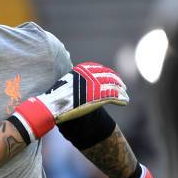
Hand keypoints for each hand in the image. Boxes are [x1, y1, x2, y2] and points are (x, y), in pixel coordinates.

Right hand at [12, 62, 128, 141]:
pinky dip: (121, 98)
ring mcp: (93, 85)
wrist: (52, 107)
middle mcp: (88, 75)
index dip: (108, 74)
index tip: (114, 78)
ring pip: (113, 86)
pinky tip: (125, 102)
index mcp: (81, 70)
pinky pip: (113, 96)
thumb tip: (78, 84)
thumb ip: (75, 82)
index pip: (99, 69)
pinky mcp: (97, 96)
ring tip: (125, 96)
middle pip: (108, 76)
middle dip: (117, 82)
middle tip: (123, 87)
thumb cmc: (55, 98)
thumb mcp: (65, 84)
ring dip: (121, 91)